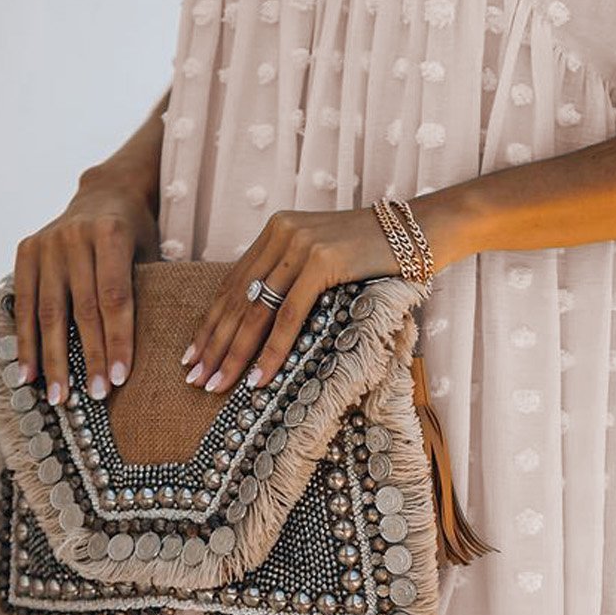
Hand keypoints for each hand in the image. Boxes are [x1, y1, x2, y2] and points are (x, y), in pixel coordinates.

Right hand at [13, 174, 158, 405]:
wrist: (104, 192)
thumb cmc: (136, 232)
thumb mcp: (149, 252)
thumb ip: (144, 291)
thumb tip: (153, 355)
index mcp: (111, 233)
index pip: (115, 298)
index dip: (118, 340)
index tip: (122, 378)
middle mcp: (74, 236)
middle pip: (82, 309)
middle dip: (90, 357)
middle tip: (97, 395)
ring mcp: (47, 243)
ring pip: (49, 312)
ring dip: (53, 359)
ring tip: (59, 397)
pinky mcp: (26, 250)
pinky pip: (25, 304)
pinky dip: (26, 341)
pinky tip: (29, 373)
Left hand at [182, 195, 467, 395]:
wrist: (422, 230)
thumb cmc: (377, 253)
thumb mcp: (324, 258)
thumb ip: (292, 276)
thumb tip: (260, 322)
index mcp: (276, 230)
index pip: (232, 284)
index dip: (210, 323)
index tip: (193, 355)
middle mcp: (282, 233)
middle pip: (237, 299)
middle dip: (213, 344)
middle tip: (195, 379)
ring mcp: (301, 245)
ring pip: (256, 310)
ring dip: (234, 354)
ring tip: (216, 385)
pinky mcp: (323, 261)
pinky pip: (289, 316)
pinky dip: (272, 351)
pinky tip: (258, 378)